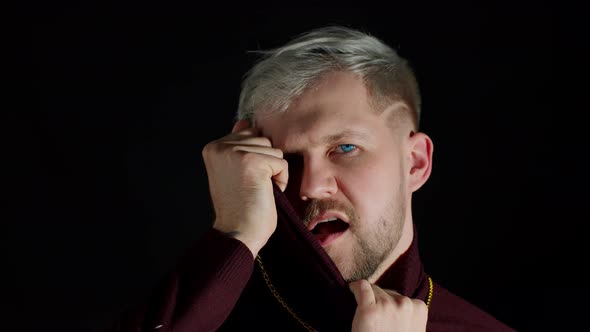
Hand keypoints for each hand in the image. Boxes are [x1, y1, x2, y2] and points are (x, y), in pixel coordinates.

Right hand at [201, 119, 288, 255]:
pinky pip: (282, 163)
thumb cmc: (239, 207)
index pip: (249, 134)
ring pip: (274, 150)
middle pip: (263, 140)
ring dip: (273, 173)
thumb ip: (238, 144)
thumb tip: (245, 121)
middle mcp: (220, 146)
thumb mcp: (233, 170)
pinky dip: (280, 181)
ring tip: (256, 190)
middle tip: (250, 188)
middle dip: (265, 165)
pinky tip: (264, 193)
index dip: (255, 159)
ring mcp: (235, 152)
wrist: (237, 234)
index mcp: (213, 146)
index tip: (242, 181)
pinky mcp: (253, 161)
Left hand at [349, 280, 427, 331]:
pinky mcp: (368, 310)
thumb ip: (410, 318)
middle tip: (374, 318)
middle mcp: (405, 304)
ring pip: (374, 290)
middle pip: (388, 292)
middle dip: (381, 301)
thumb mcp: (412, 331)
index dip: (391, 304)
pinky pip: (361, 287)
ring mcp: (386, 306)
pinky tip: (351, 289)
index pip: (402, 298)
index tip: (384, 313)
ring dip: (369, 299)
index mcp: (418, 309)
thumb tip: (399, 306)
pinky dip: (355, 287)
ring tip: (365, 314)